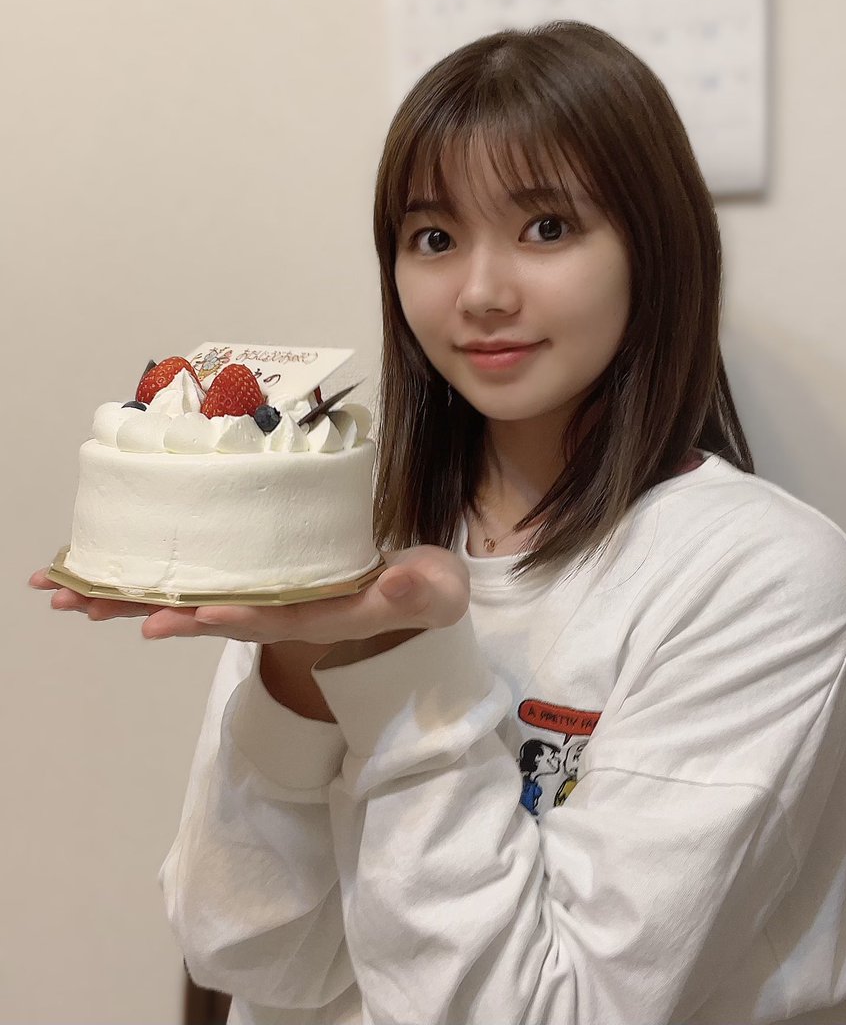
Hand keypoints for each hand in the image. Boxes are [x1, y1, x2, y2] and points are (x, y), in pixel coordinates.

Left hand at [28, 546, 469, 645]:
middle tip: (81, 603)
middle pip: (209, 616)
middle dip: (146, 610)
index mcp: (324, 615)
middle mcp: (283, 614)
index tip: (189, 612)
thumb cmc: (427, 595)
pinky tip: (115, 567)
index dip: (231, 616)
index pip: (272, 619)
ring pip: (192, 601)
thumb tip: (402, 582)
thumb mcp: (435, 591)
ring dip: (131, 598)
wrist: (417, 599)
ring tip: (68, 591)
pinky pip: (201, 579)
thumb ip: (420, 590)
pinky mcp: (260, 581)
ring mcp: (266, 600)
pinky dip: (156, 574)